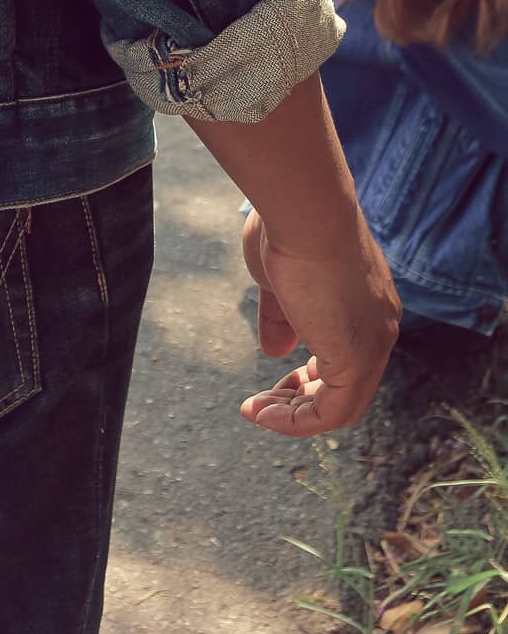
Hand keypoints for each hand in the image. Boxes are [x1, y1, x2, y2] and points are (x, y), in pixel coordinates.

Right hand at [238, 206, 400, 436]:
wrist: (304, 212)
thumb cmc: (287, 232)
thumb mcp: (278, 280)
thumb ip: (281, 317)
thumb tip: (274, 350)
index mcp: (365, 303)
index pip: (343, 353)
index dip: (308, 372)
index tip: (273, 373)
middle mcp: (379, 328)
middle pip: (346, 385)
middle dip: (299, 399)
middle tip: (261, 403)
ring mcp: (372, 344)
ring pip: (341, 405)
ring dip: (294, 415)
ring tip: (255, 412)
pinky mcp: (356, 359)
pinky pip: (331, 411)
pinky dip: (296, 420)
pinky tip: (261, 413)